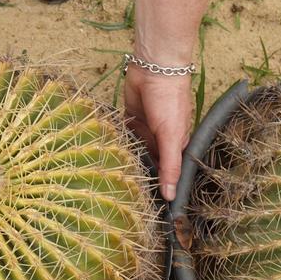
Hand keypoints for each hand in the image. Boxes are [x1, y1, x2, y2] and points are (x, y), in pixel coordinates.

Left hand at [123, 66, 192, 201]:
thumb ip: (170, 166)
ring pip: (134, 153)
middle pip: (149, 164)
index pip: (168, 173)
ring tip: (113, 187)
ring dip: (126, 163)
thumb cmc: (169, 100)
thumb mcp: (171, 136)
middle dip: (140, 178)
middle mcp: (160, 140)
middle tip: (127, 202)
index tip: (151, 211)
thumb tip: (171, 196)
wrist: (154, 68)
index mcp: (174, 146)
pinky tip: (106, 162)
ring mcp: (144, 130)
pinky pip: (122, 138)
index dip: (160, 189)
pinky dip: (117, 146)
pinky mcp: (129, 120)